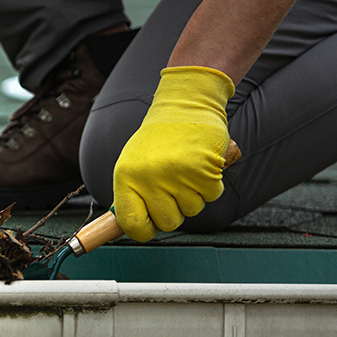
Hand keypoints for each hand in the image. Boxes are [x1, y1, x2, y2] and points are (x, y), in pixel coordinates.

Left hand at [113, 66, 234, 241]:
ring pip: (192, 210)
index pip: (131, 223)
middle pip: (167, 223)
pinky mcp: (203, 170)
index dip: (143, 230)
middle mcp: (148, 177)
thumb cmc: (158, 141)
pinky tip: (200, 165)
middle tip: (172, 187)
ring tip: (184, 170)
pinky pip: (211, 196)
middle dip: (173, 211)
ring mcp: (176, 174)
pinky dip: (210, 185)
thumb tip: (125, 229)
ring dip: (193, 195)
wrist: (184, 106)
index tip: (149, 226)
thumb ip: (131, 196)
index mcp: (126, 177)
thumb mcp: (132, 166)